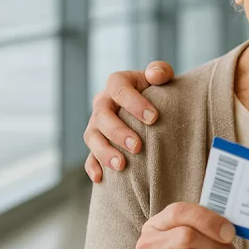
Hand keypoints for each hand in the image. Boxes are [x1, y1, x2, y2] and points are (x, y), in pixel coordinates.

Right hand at [83, 61, 173, 181]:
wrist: (149, 106)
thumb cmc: (157, 90)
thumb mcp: (160, 77)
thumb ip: (160, 70)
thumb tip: (156, 75)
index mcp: (117, 84)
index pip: (120, 89)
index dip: (134, 103)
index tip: (153, 118)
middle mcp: (103, 103)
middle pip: (102, 116)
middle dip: (118, 132)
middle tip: (137, 147)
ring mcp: (96, 124)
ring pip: (92, 137)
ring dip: (104, 152)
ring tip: (121, 165)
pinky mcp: (96, 143)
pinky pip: (88, 156)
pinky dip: (92, 166)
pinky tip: (100, 178)